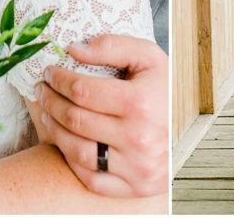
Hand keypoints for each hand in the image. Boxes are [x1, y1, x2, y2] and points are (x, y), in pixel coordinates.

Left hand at [35, 34, 167, 197]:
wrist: (191, 126)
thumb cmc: (165, 88)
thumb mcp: (148, 57)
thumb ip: (112, 46)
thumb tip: (74, 49)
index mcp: (141, 103)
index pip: (82, 91)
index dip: (59, 80)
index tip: (50, 72)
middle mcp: (138, 137)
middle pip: (75, 120)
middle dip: (51, 101)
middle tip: (43, 89)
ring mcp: (136, 166)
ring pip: (77, 151)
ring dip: (54, 130)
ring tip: (47, 113)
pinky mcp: (134, 186)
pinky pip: (91, 177)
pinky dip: (71, 160)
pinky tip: (64, 140)